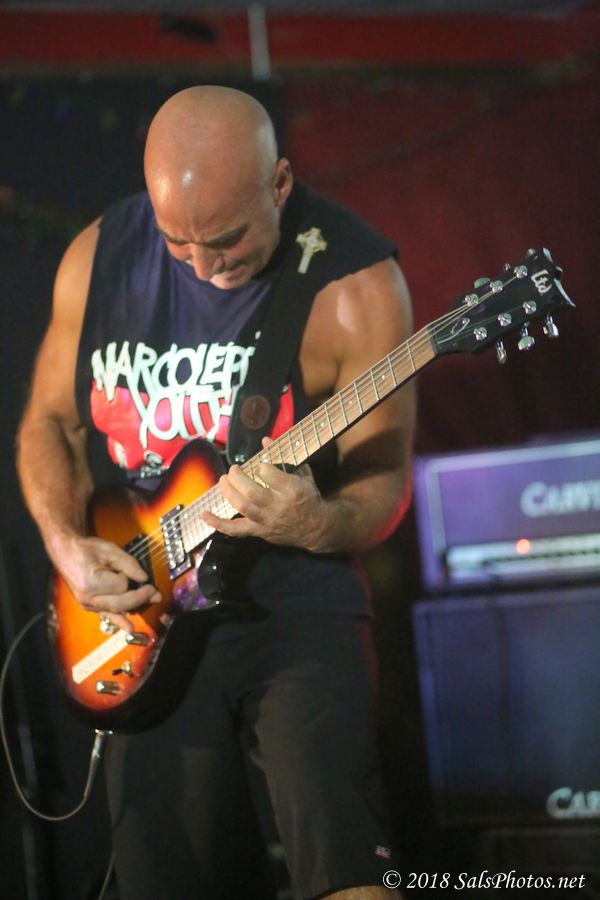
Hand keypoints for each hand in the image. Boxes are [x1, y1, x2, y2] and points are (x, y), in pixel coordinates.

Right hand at [56, 535, 161, 632]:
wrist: (65, 553)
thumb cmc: (85, 548)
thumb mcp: (109, 550)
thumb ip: (128, 563)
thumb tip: (143, 577)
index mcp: (91, 582)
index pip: (122, 586)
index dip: (131, 579)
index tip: (137, 573)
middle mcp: (88, 597)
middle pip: (121, 602)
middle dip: (140, 597)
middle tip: (155, 592)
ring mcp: (87, 604)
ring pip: (116, 610)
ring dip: (134, 607)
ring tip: (151, 604)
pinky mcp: (89, 606)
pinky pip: (106, 615)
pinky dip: (118, 621)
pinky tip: (129, 628)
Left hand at [202, 450, 326, 551]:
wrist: (317, 528)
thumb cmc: (309, 498)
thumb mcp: (303, 474)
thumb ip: (283, 457)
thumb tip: (264, 439)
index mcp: (292, 489)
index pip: (269, 474)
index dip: (260, 466)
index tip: (259, 464)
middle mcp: (278, 506)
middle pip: (251, 491)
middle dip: (237, 477)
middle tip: (233, 469)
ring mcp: (267, 521)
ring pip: (242, 507)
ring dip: (228, 492)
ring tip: (223, 480)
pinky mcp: (259, 531)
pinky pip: (236, 530)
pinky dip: (218, 524)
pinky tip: (205, 515)